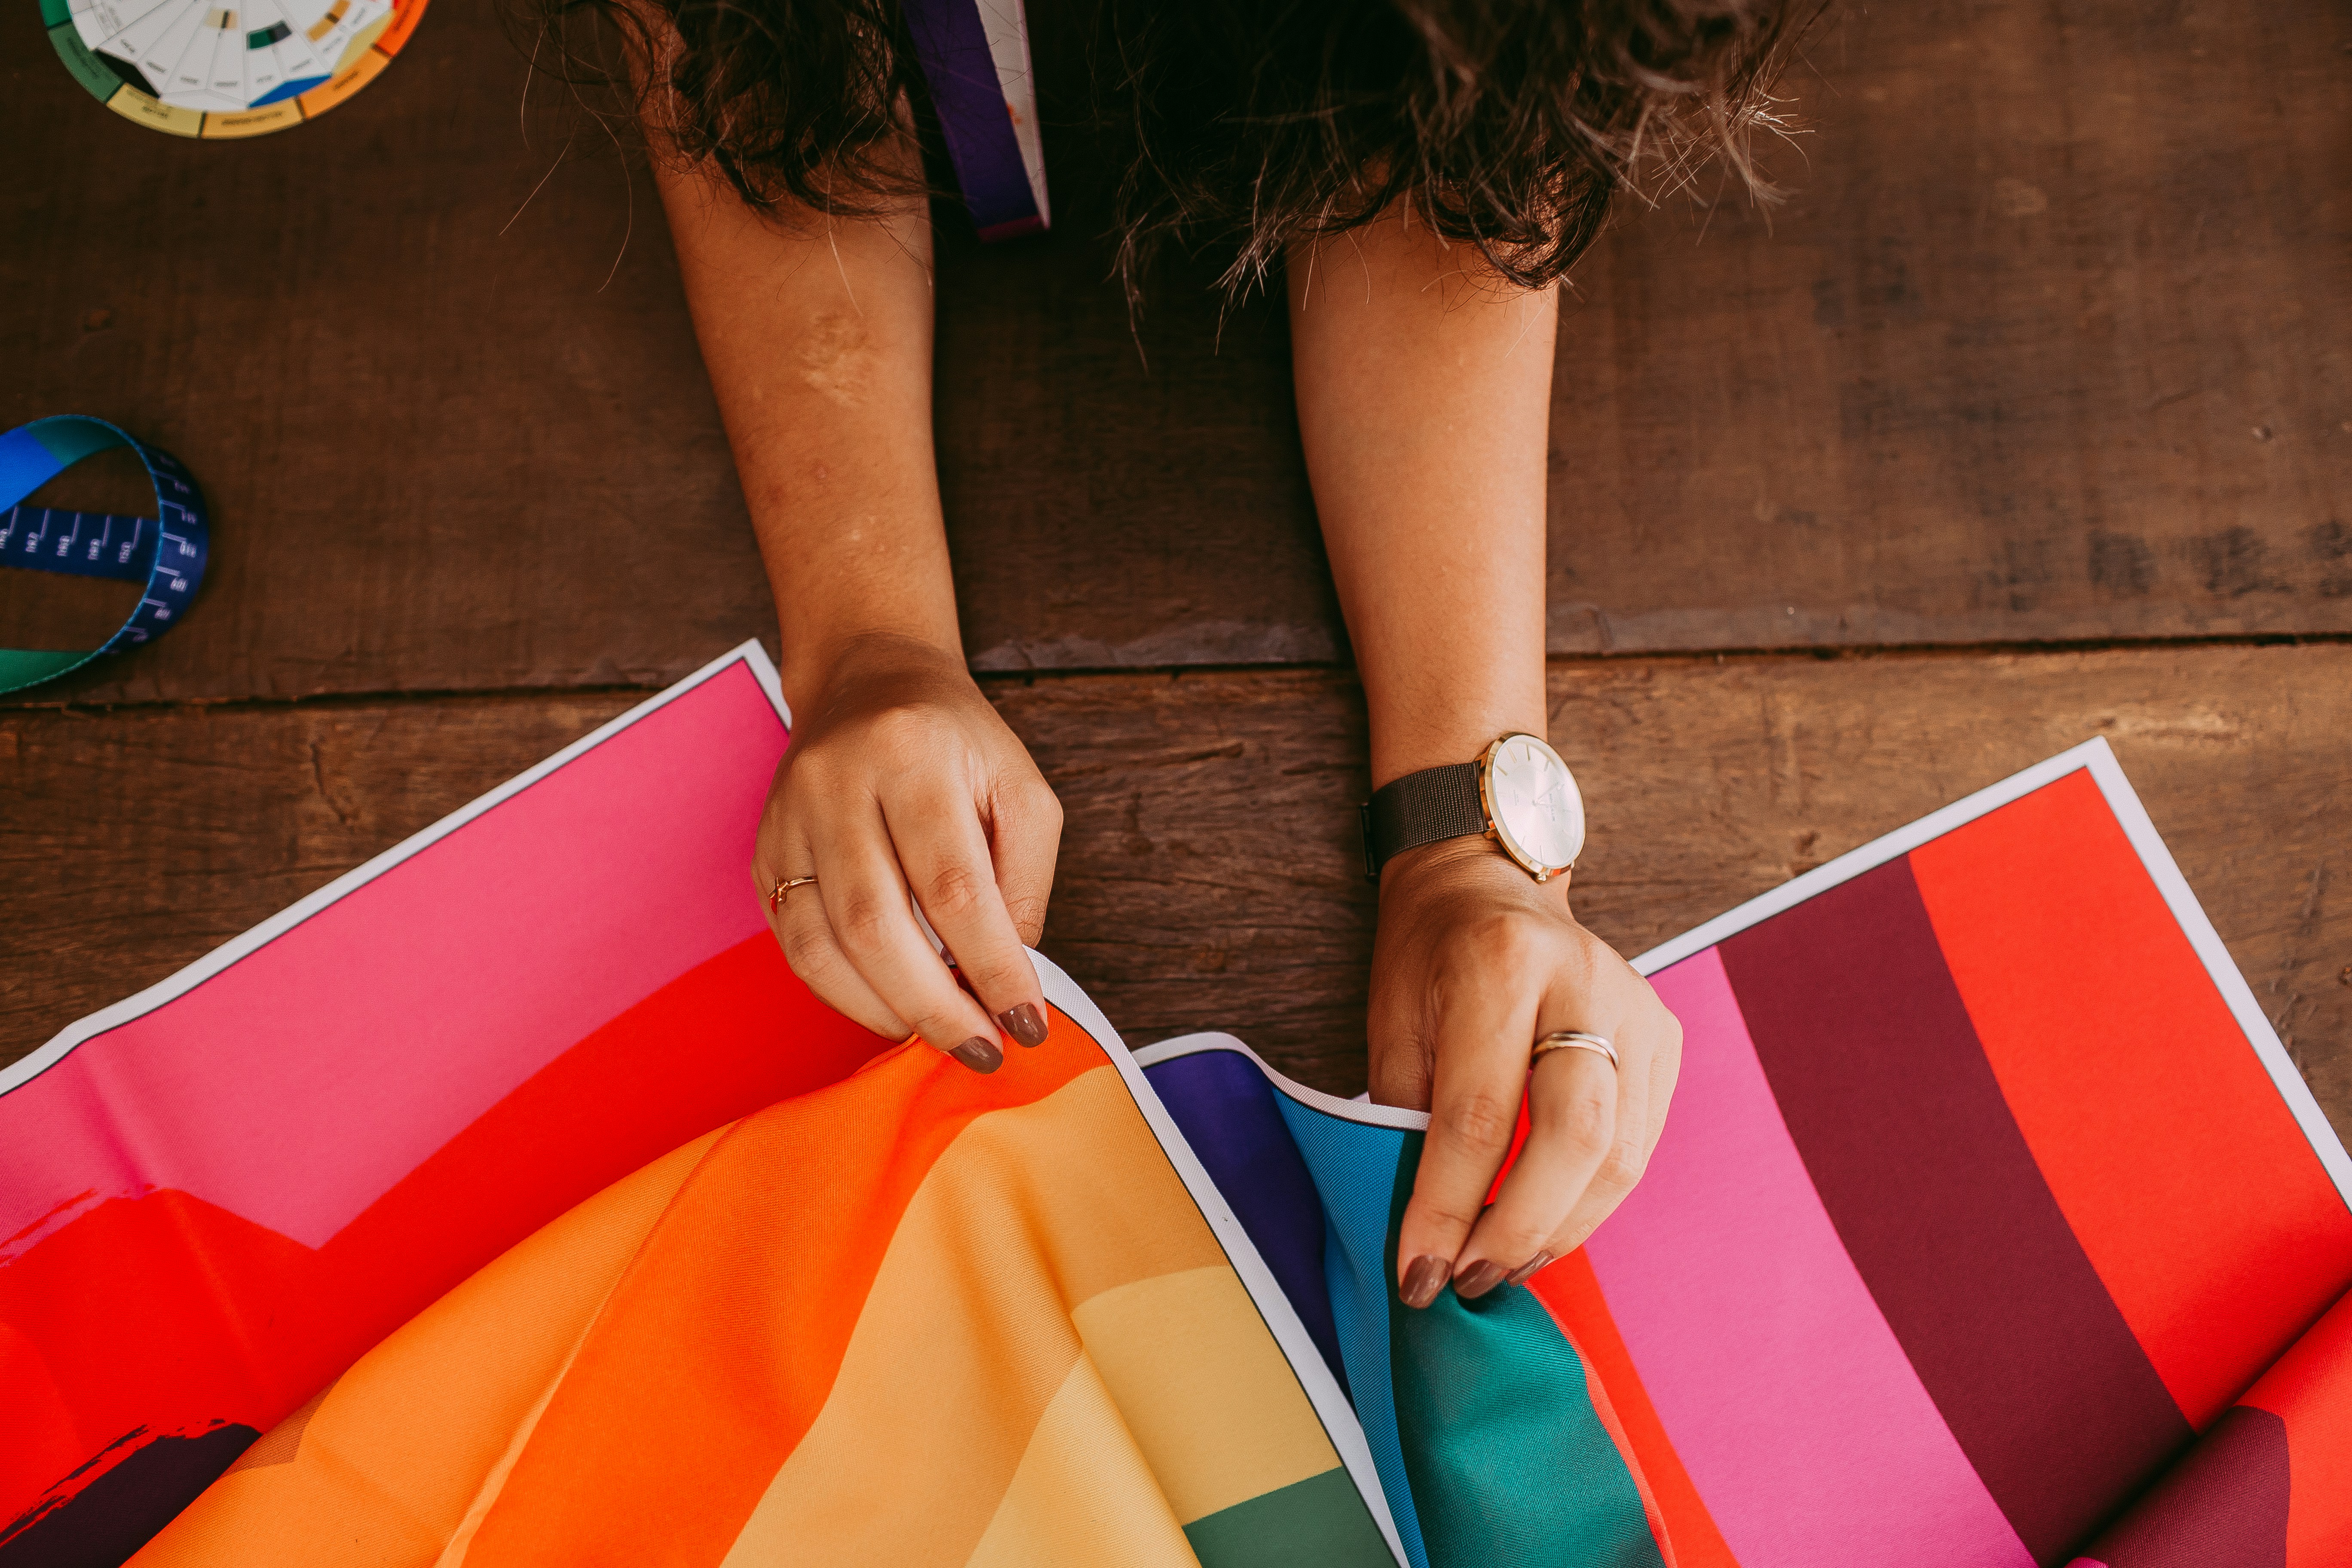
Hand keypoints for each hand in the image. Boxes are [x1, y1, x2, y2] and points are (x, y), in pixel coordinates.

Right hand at [752, 633, 1062, 1071]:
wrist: (868, 684)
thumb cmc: (956, 745)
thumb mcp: (1020, 790)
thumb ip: (1023, 881)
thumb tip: (1011, 977)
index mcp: (911, 753)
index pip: (953, 885)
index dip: (991, 967)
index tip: (1027, 1023)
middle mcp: (835, 781)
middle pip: (876, 922)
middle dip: (935, 1005)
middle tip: (981, 1049)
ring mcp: (787, 818)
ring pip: (823, 942)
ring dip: (885, 1008)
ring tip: (938, 1035)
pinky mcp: (763, 851)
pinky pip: (795, 942)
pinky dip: (844, 991)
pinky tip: (890, 1006)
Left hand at [1368, 836, 1681, 1305]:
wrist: (1486, 882)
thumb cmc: (1427, 956)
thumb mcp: (1393, 1024)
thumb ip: (1407, 1120)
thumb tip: (1421, 1233)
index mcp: (1500, 968)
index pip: (1478, 1116)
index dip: (1448, 1209)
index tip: (1419, 1275)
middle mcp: (1583, 982)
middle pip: (1573, 1137)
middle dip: (1520, 1228)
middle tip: (1472, 1280)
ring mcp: (1636, 1006)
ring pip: (1619, 1153)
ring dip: (1561, 1228)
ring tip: (1505, 1266)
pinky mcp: (1664, 1035)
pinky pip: (1639, 1142)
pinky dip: (1591, 1199)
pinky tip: (1548, 1226)